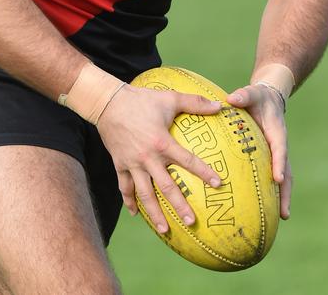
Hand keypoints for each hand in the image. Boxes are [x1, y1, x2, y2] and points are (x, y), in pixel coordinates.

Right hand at [96, 85, 222, 232]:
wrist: (108, 102)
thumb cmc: (141, 99)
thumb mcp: (169, 98)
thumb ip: (195, 103)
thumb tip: (220, 105)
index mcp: (162, 142)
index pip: (187, 161)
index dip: (203, 172)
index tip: (218, 184)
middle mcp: (147, 158)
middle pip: (166, 186)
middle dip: (179, 205)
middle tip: (192, 222)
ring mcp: (132, 163)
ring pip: (145, 193)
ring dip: (154, 213)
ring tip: (164, 229)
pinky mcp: (119, 164)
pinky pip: (124, 187)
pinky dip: (129, 201)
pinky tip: (135, 214)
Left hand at [225, 83, 291, 218]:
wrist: (269, 98)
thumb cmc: (258, 97)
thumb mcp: (252, 93)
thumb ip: (243, 96)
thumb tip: (230, 99)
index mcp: (277, 132)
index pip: (280, 149)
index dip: (280, 164)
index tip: (278, 178)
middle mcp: (279, 146)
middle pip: (287, 172)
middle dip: (286, 192)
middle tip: (285, 213)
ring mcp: (276, 154)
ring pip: (283, 178)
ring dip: (282, 197)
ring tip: (282, 218)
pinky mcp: (270, 158)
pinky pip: (271, 175)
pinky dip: (272, 191)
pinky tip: (265, 207)